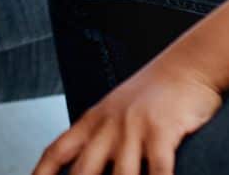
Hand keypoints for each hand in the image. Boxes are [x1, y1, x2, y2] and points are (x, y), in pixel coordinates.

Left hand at [32, 59, 221, 174]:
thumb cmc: (154, 92)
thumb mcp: (116, 110)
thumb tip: (84, 165)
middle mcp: (109, 126)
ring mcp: (134, 129)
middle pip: (82, 172)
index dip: (41, 174)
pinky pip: (157, 170)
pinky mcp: (161, 132)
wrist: (187, 64)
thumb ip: (100, 137)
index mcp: (93, 121)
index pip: (56, 152)